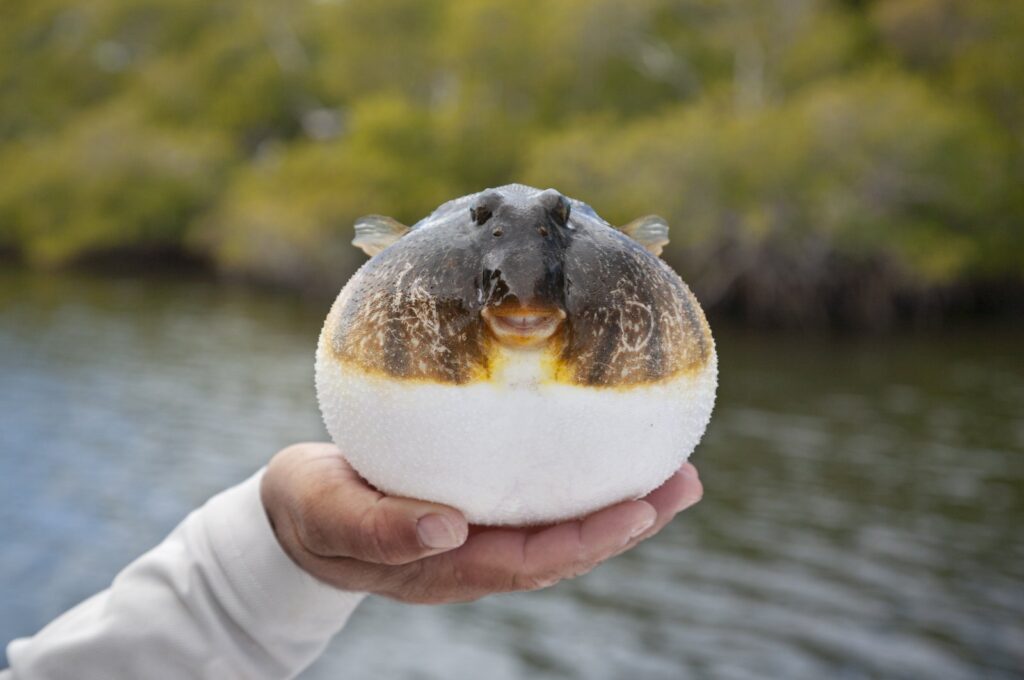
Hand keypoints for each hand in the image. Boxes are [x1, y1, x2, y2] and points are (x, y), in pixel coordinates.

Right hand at [261, 442, 702, 603]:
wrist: (297, 513)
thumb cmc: (309, 510)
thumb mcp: (328, 515)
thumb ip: (379, 526)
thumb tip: (447, 526)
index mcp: (448, 566)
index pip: (534, 560)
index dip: (591, 538)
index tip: (641, 506)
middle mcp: (477, 557)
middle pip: (567, 548)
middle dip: (630, 521)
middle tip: (685, 481)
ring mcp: (480, 536)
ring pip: (562, 527)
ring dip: (620, 503)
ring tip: (674, 471)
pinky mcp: (477, 507)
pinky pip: (542, 501)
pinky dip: (583, 483)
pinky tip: (607, 452)